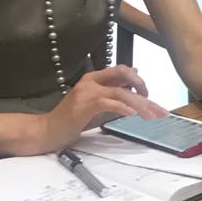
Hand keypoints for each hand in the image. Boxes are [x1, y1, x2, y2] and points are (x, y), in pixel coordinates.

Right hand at [41, 65, 163, 151]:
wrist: (46, 131)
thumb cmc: (70, 119)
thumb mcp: (94, 103)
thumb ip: (111, 92)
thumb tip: (134, 80)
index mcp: (93, 78)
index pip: (120, 70)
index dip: (137, 79)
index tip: (147, 93)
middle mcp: (91, 81)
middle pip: (124, 75)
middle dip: (143, 87)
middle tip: (155, 105)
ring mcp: (87, 92)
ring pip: (121, 92)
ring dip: (140, 104)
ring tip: (151, 115)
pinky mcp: (85, 105)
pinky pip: (110, 103)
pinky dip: (124, 108)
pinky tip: (133, 115)